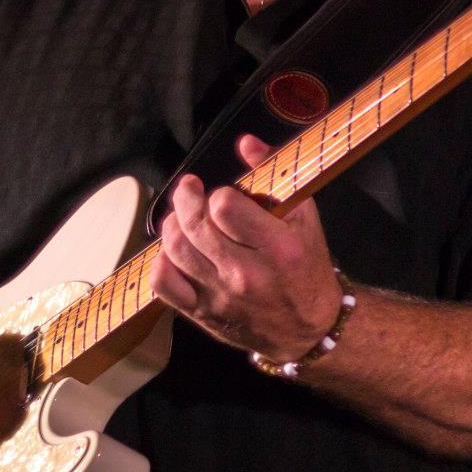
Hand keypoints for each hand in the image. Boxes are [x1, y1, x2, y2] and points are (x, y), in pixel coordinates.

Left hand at [149, 133, 341, 362]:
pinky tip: (174, 250)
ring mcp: (221, 296)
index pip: (225, 207)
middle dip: (186, 198)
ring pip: (175, 250)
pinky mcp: (202, 313)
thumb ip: (275, 177)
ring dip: (173, 224)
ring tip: (182, 216)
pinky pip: (164, 284)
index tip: (225, 196)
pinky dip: (161, 261)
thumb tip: (245, 142)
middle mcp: (247, 273)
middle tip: (190, 190)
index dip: (219, 194)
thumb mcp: (306, 220)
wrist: (310, 329)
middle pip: (194, 225)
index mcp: (278, 247)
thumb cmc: (307, 268)